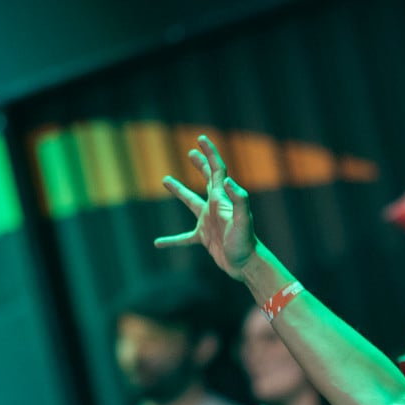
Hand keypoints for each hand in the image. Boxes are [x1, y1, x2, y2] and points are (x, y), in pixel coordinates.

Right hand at [155, 134, 256, 277]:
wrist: (246, 265)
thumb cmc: (245, 243)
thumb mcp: (242, 221)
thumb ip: (238, 200)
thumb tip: (226, 180)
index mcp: (222, 200)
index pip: (217, 171)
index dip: (210, 154)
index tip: (201, 138)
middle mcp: (215, 208)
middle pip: (207, 181)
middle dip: (200, 165)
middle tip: (191, 153)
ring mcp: (209, 223)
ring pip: (191, 203)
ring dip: (180, 191)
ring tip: (166, 180)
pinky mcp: (205, 238)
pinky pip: (184, 238)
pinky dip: (172, 240)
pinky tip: (158, 243)